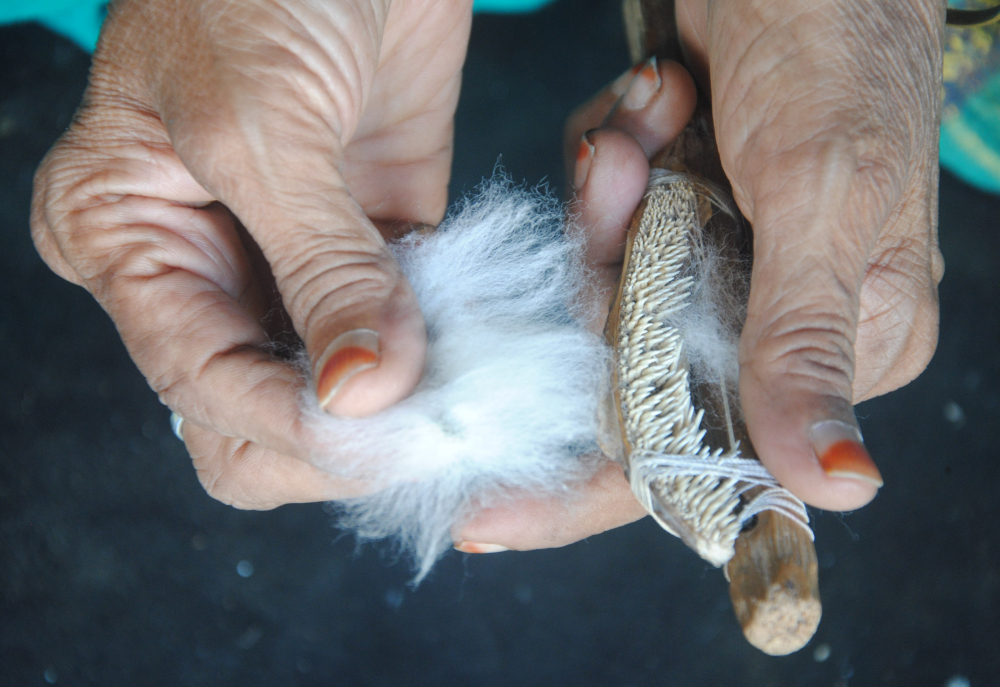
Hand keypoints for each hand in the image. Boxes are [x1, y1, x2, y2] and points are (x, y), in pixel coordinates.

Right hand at [32, 0, 471, 507]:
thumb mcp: (261, 124)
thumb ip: (318, 267)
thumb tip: (362, 395)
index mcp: (128, 241)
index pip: (201, 387)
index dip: (293, 424)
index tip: (383, 437)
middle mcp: (206, 264)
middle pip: (263, 411)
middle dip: (343, 434)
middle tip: (425, 429)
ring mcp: (297, 255)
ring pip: (345, 382)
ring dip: (409, 398)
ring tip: (468, 391)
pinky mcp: (380, 232)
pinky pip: (412, 320)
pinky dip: (451, 343)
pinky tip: (488, 342)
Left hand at [456, 0, 943, 550]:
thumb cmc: (842, 44)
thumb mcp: (823, 191)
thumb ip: (805, 339)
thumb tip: (839, 489)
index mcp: (838, 341)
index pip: (702, 457)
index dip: (591, 493)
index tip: (484, 520)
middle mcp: (773, 319)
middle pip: (634, 377)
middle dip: (606, 290)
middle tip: (619, 193)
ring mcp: (717, 263)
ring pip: (607, 293)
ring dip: (610, 210)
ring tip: (645, 131)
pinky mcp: (677, 213)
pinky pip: (602, 227)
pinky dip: (608, 170)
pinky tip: (650, 108)